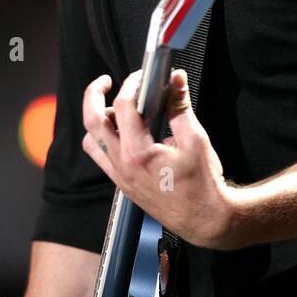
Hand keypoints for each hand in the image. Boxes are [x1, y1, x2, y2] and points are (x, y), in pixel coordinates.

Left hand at [81, 67, 242, 249]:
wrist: (204, 220)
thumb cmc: (203, 184)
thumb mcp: (195, 140)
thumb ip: (180, 107)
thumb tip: (176, 79)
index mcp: (138, 153)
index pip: (124, 106)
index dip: (132, 84)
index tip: (142, 76)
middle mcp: (122, 165)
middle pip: (93, 121)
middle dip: (94, 95)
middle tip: (104, 81)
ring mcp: (120, 177)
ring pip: (92, 141)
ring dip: (98, 120)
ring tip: (118, 109)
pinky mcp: (123, 184)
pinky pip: (101, 157)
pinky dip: (105, 139)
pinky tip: (125, 132)